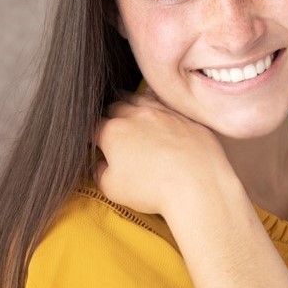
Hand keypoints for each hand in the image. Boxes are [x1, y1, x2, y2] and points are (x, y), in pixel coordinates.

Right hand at [95, 89, 231, 215]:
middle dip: (109, 113)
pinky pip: (165, 103)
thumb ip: (100, 172)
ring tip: (129, 108)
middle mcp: (137, 115)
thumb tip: (100, 164)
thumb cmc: (152, 188)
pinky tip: (157, 111)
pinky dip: (156, 106)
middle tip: (109, 123)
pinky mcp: (184, 116)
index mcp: (114, 131)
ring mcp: (162, 112)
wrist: (196, 182)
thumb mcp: (113, 188)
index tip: (93, 140)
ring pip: (140, 98)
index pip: (94, 125)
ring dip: (132, 103)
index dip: (91, 133)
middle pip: (116, 105)